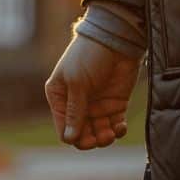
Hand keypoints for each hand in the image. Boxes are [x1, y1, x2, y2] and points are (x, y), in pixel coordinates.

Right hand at [44, 35, 139, 149]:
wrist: (116, 40)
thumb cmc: (88, 56)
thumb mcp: (77, 83)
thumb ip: (74, 111)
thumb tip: (69, 139)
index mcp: (59, 97)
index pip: (63, 127)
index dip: (74, 136)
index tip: (85, 136)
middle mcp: (76, 104)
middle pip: (81, 134)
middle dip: (91, 139)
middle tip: (101, 137)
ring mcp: (96, 105)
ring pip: (98, 133)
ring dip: (105, 137)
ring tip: (112, 132)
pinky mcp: (114, 105)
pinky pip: (114, 126)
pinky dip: (117, 130)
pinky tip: (120, 127)